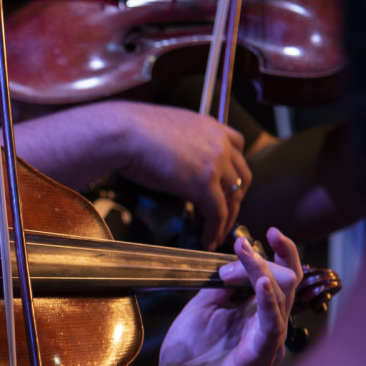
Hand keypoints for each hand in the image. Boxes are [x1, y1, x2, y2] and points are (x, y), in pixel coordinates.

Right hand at [116, 103, 250, 248]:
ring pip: (233, 197)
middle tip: (224, 212)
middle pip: (241, 175)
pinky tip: (207, 239)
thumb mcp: (166, 132)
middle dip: (235, 197)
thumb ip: (181, 146)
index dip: (234, 168)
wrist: (123, 133)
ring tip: (216, 233)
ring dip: (227, 218)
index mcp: (210, 126)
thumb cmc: (131, 131)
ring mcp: (215, 163)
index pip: (237, 146)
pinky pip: (217, 213)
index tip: (226, 182)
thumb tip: (174, 167)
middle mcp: (219, 142)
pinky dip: (214, 229)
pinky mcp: (204, 184)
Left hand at [155, 227, 301, 365]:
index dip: (281, 255)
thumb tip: (233, 261)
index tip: (269, 232)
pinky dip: (267, 303)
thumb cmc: (187, 350)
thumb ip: (222, 285)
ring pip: (278, 301)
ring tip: (247, 252)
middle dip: (276, 258)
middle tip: (261, 238)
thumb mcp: (203, 307)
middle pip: (287, 286)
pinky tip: (261, 283)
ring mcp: (266, 345)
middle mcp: (268, 328)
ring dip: (263, 272)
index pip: (280, 280)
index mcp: (257, 316)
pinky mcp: (257, 359)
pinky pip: (270, 327)